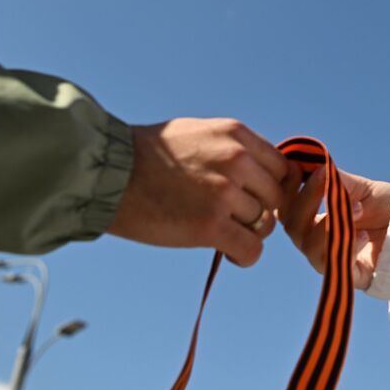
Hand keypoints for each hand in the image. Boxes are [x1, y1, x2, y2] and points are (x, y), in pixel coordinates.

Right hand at [110, 118, 290, 265]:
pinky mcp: (209, 224)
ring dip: (247, 233)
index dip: (273, 189)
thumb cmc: (146, 155)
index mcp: (236, 135)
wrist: (107, 173)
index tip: (256, 200)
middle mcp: (237, 159)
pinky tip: (227, 252)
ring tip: (221, 233)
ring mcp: (224, 192)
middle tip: (235, 220)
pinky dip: (243, 256)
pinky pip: (251, 249)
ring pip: (265, 224)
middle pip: (277, 198)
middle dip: (262, 212)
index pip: (283, 169)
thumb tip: (260, 171)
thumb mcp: (198, 133)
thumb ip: (233, 148)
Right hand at [279, 166, 389, 289]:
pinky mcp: (346, 276)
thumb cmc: (383, 207)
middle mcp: (313, 239)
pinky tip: (364, 236)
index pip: (286, 204)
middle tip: (330, 183)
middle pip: (292, 225)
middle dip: (308, 201)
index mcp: (311, 216)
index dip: (287, 187)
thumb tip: (317, 166)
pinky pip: (335, 264)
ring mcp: (327, 259)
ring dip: (330, 223)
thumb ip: (338, 180)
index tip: (299, 169)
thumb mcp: (360, 187)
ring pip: (309, 246)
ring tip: (358, 210)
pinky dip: (347, 246)